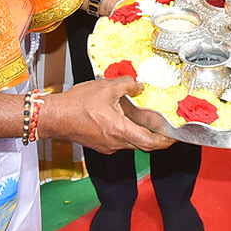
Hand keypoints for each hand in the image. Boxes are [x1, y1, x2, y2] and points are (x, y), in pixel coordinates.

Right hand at [41, 77, 174, 152]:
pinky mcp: (100, 144)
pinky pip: (119, 139)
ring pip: (130, 140)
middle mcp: (116, 143)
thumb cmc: (76, 105)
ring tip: (142, 114)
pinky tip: (122, 115)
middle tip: (163, 123)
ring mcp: (107, 145)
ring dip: (138, 130)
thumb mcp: (106, 88)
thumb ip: (127, 84)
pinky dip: (125, 129)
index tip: (175, 137)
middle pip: (142, 143)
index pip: (151, 143)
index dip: (166, 141)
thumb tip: (138, 85)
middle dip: (155, 134)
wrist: (54, 117)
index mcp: (120, 130)